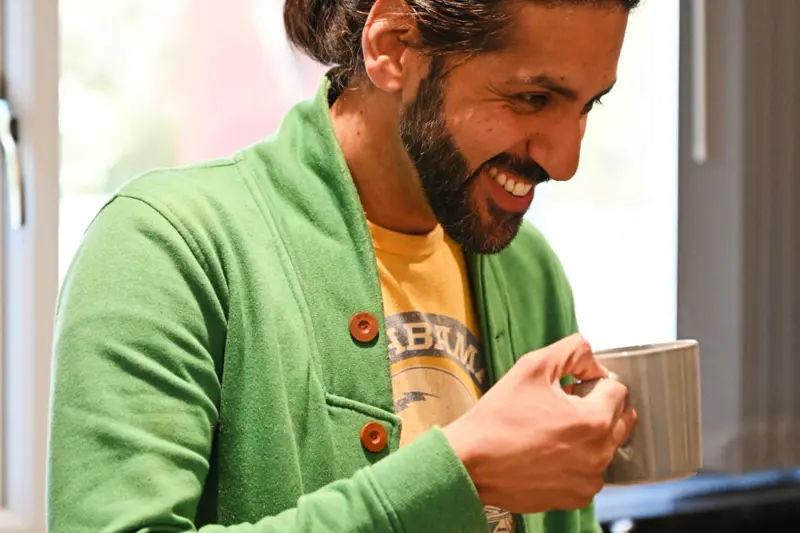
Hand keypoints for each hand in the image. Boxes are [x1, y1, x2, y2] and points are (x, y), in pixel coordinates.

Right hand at [443, 333, 636, 512]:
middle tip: (562, 407)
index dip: (591, 382)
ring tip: (551, 431)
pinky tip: (547, 454)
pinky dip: (577, 461)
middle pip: (621, 419)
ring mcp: (588, 479)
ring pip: (606, 446)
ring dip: (589, 435)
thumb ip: (573, 351)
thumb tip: (595, 364)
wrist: (470, 462)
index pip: (617, 389)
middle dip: (598, 407)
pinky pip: (589, 472)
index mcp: (594, 419)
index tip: (567, 388)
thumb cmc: (498, 415)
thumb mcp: (532, 366)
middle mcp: (599, 453)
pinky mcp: (575, 497)